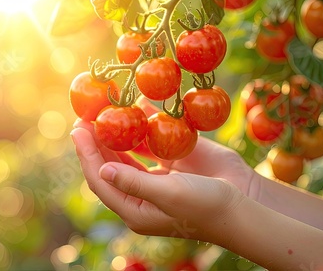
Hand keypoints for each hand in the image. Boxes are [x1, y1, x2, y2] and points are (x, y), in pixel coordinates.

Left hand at [70, 96, 257, 241]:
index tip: (78, 130)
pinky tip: (133, 113)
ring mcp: (155, 177)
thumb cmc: (205, 206)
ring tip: (102, 114)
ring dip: (113, 136)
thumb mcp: (168, 195)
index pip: (101, 179)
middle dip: (96, 142)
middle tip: (85, 116)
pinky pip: (149, 144)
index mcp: (134, 208)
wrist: (244, 203)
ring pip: (126, 155)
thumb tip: (101, 169)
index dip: (87, 154)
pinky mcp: (171, 163)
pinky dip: (140, 130)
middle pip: (109, 165)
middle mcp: (140, 193)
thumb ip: (134, 182)